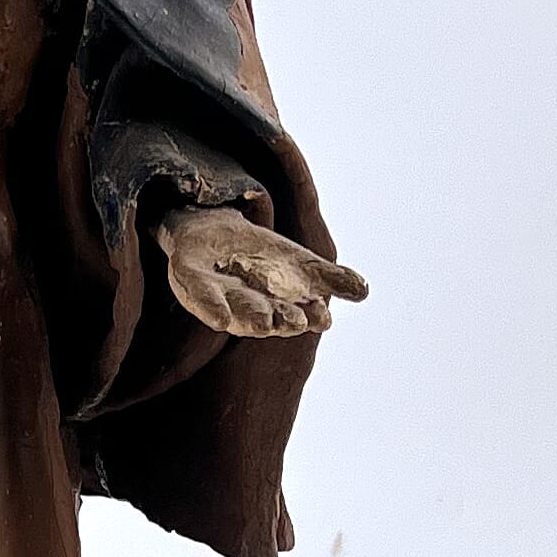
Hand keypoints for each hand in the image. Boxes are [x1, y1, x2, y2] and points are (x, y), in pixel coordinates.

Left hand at [156, 204, 367, 338]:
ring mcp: (219, 296)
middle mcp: (249, 308)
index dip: (309, 315)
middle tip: (295, 322)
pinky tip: (220, 319)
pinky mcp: (191, 282)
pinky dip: (211, 307)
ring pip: (236, 311)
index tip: (322, 318)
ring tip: (262, 324)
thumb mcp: (301, 264)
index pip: (297, 313)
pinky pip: (201, 297)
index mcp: (278, 306)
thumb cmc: (262, 260)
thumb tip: (364, 290)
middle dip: (280, 320)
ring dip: (249, 319)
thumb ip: (331, 278)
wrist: (213, 231)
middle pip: (267, 316)